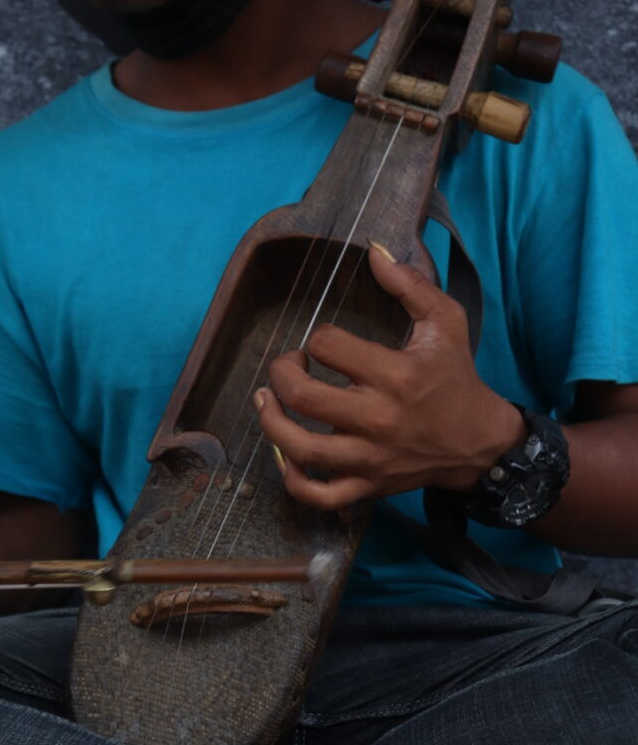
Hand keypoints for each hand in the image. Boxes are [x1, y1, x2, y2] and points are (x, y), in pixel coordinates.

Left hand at [253, 250, 526, 510]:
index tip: (326, 343)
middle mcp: (378, 419)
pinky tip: (284, 456)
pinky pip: (319, 494)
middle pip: (303, 397)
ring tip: (266, 402)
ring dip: (272, 424)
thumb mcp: (445, 322)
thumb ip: (410, 284)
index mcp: (395, 375)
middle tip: (288, 366)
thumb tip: (374, 251)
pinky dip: (293, 480)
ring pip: (301, 449)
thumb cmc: (456, 378)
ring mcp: (369, 458)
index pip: (329, 347)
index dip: (318, 338)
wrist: (479, 443)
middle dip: (282, 374)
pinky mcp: (367, 486)